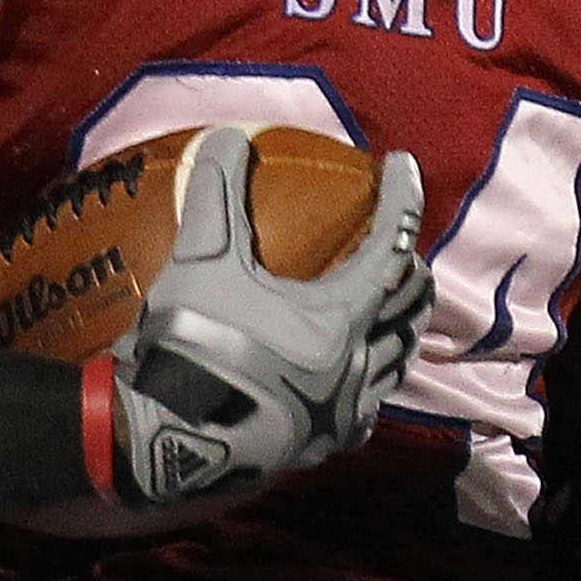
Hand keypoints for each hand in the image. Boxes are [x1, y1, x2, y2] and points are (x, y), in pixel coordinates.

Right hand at [113, 129, 431, 506]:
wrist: (168, 441)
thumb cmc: (192, 347)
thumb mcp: (201, 263)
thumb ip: (219, 196)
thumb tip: (229, 137)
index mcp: (342, 317)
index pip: (392, 246)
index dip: (402, 200)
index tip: (401, 165)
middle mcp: (359, 365)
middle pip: (412, 308)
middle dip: (412, 270)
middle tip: (397, 245)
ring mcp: (346, 410)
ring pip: (399, 360)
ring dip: (399, 323)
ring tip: (387, 302)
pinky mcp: (325, 443)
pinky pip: (371, 406)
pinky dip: (374, 376)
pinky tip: (357, 371)